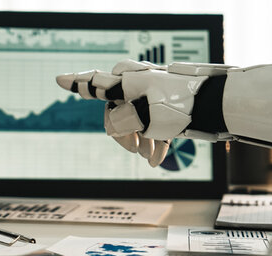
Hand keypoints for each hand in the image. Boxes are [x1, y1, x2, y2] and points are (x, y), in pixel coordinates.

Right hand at [56, 60, 230, 165]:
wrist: (211, 108)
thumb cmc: (174, 107)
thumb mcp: (138, 115)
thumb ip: (116, 120)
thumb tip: (105, 119)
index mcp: (124, 81)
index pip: (94, 85)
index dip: (77, 85)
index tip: (59, 80)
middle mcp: (135, 85)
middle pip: (116, 114)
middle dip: (127, 136)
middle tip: (138, 151)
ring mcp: (150, 96)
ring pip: (136, 123)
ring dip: (143, 142)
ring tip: (154, 158)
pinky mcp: (165, 106)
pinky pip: (152, 124)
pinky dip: (154, 140)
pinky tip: (158, 158)